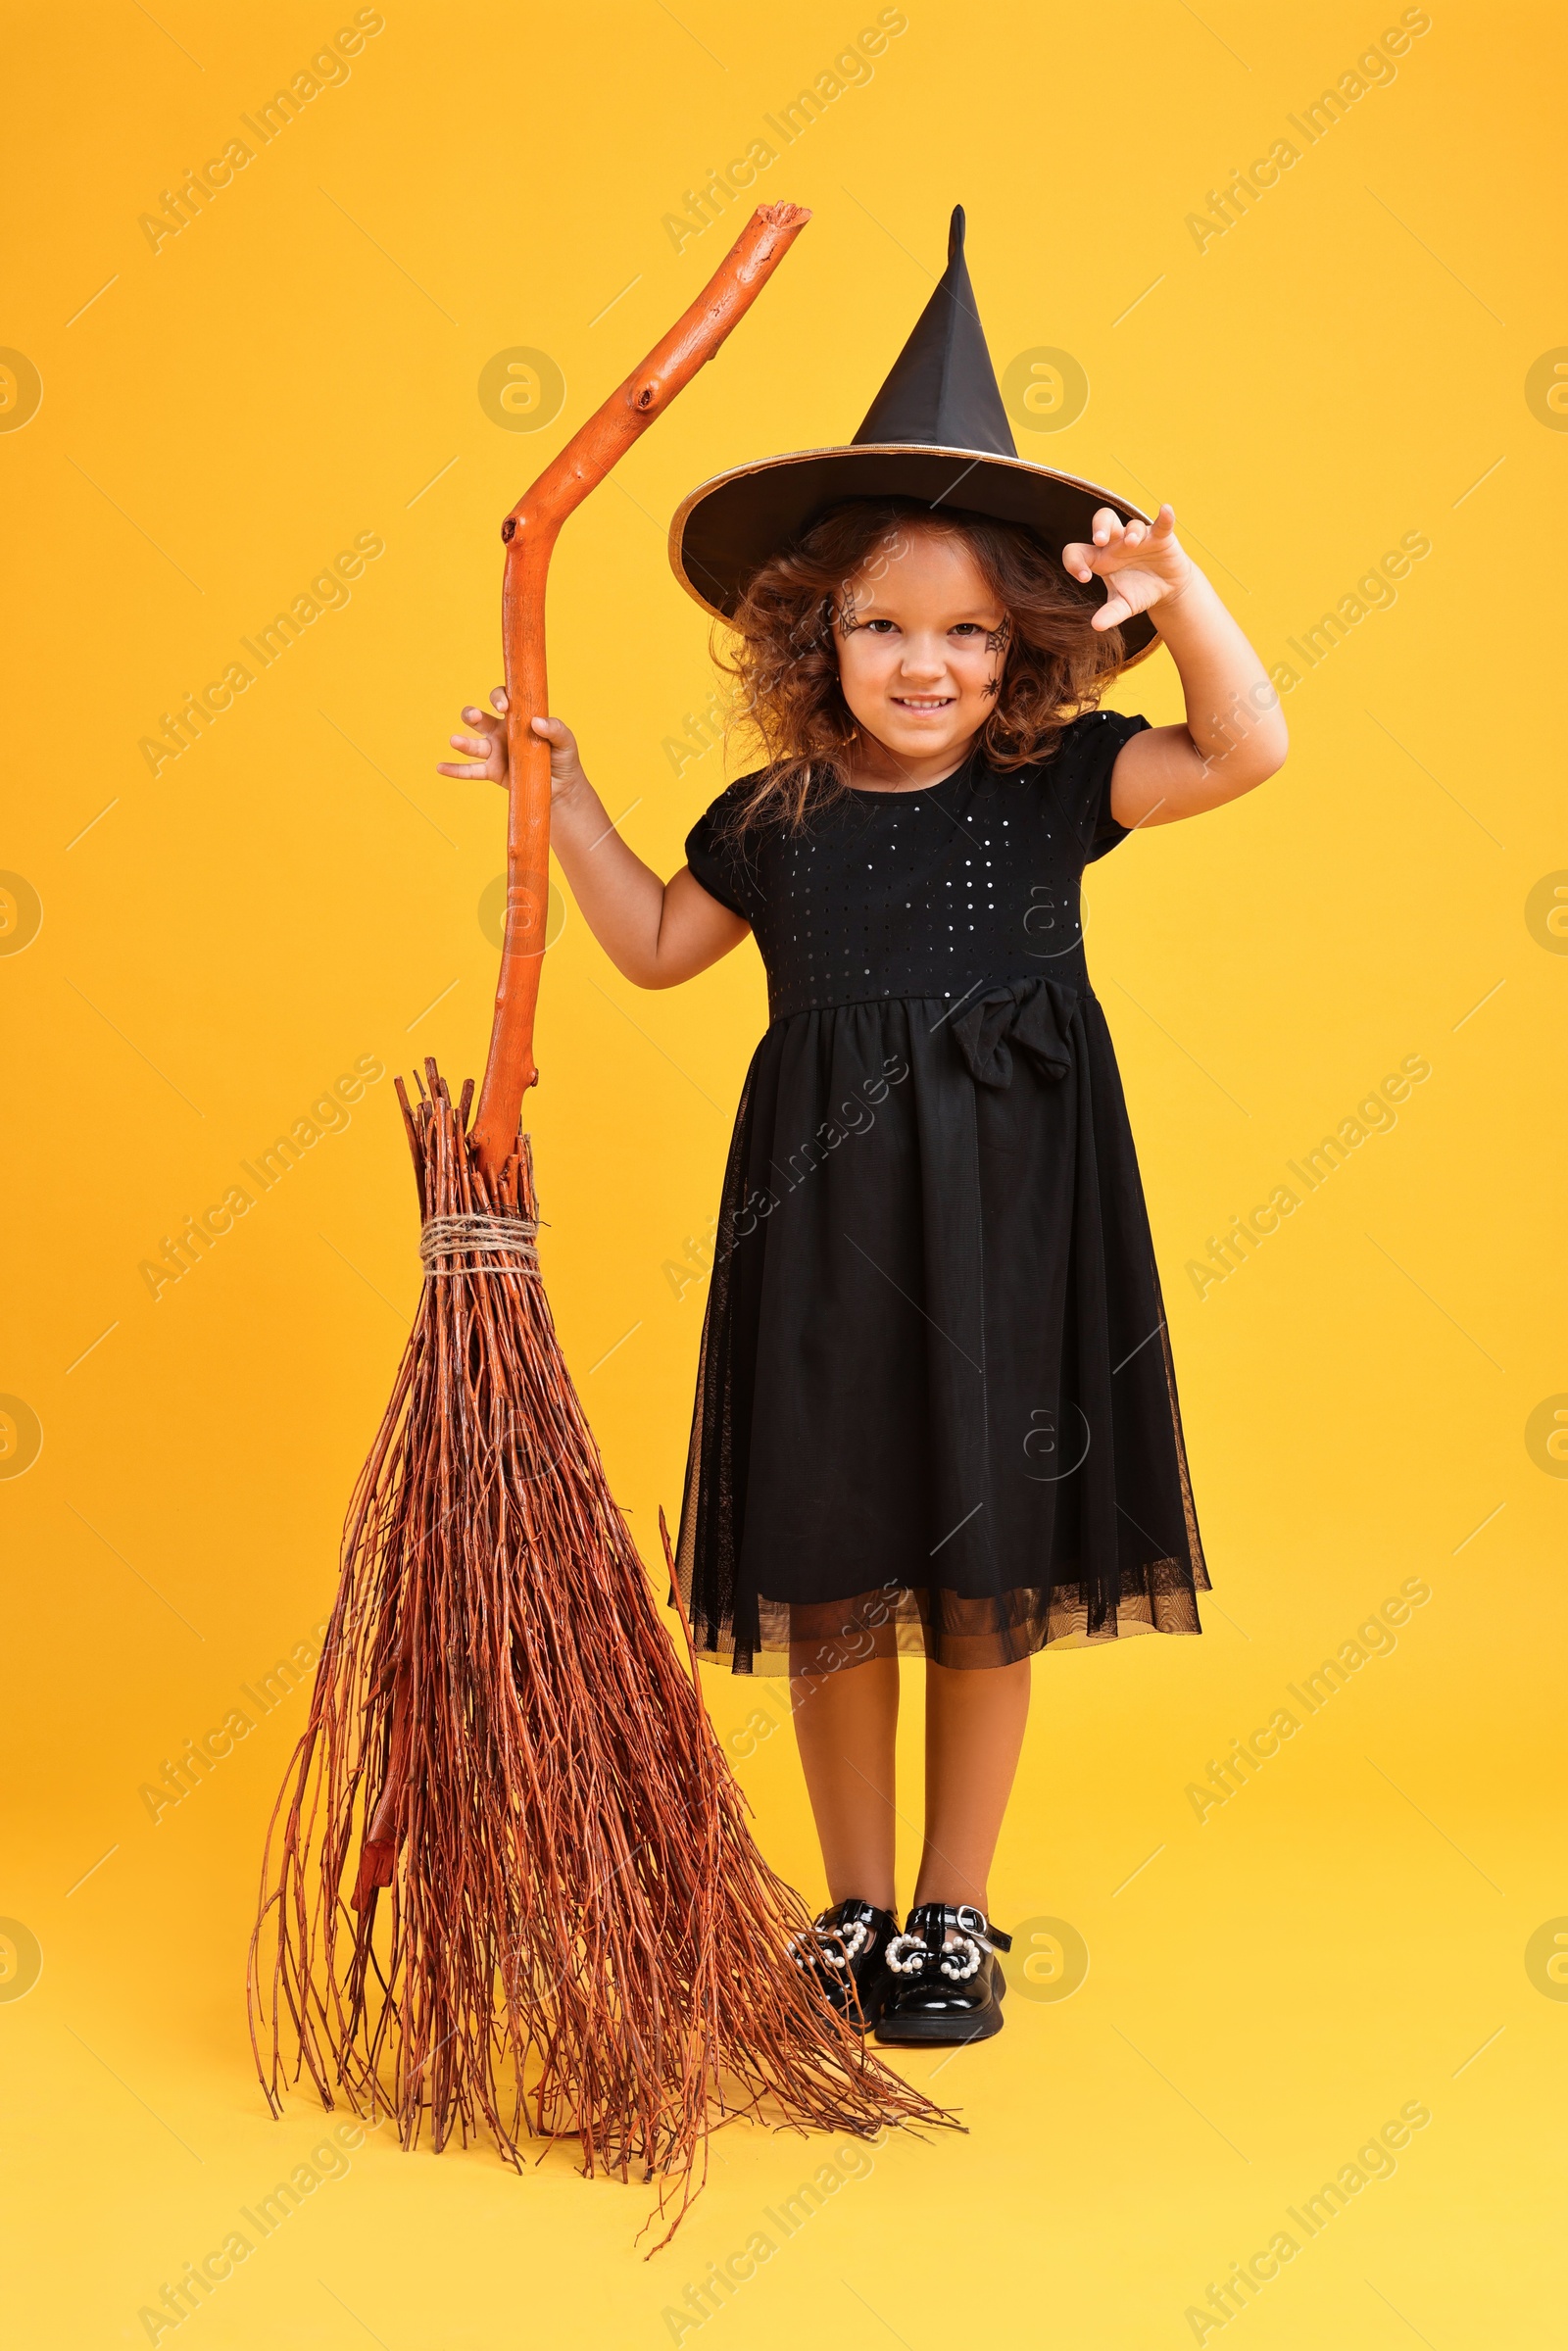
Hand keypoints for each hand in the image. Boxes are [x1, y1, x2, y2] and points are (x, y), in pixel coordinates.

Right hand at [435, 687, 588, 802]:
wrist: (562, 788)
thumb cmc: (563, 758)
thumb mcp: (566, 741)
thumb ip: (556, 728)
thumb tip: (537, 722)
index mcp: (517, 718)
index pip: (502, 699)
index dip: (499, 698)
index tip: (503, 707)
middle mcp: (501, 731)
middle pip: (480, 718)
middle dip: (473, 715)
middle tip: (475, 717)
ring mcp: (495, 752)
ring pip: (473, 744)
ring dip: (462, 742)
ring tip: (455, 741)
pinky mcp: (492, 771)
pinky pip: (471, 770)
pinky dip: (455, 770)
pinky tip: (440, 768)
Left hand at [1061, 504, 1194, 632]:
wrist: (1166, 588)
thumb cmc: (1139, 592)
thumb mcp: (1124, 605)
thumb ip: (1110, 614)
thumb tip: (1096, 626)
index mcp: (1100, 558)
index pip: (1078, 551)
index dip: (1075, 562)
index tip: (1085, 578)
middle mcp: (1116, 542)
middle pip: (1103, 520)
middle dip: (1100, 527)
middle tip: (1100, 540)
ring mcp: (1139, 537)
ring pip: (1132, 525)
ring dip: (1131, 533)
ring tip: (1132, 543)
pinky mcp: (1160, 537)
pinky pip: (1161, 523)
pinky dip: (1165, 516)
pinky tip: (1166, 510)